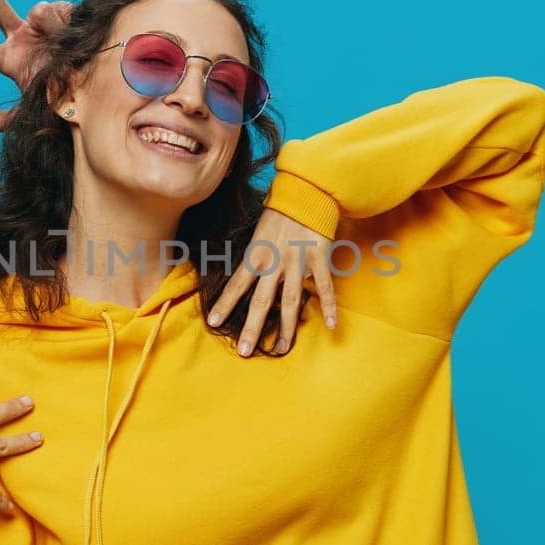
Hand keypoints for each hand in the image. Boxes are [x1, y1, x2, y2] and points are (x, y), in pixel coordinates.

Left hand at [0, 0, 73, 132]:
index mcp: (8, 59)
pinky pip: (61, 11)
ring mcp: (40, 25)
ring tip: (64, 46)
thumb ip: (2, 119)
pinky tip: (74, 35)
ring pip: (40, 12)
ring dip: (51, 26)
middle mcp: (20, 36)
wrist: (93, 90)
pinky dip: (68, 22)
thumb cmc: (59, 101)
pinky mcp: (63, 15)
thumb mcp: (28, 114)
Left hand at [206, 209, 338, 356]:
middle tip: (244, 351)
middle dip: (251, 328)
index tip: (213, 322)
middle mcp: (274, 263)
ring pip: (290, 301)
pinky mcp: (318, 259)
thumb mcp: (258, 235)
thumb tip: (247, 279)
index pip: (237, 284)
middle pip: (261, 301)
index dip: (224, 304)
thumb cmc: (279, 214)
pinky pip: (325, 287)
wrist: (305, 193)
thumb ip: (255, 259)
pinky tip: (331, 326)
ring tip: (281, 349)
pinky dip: (329, 306)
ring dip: (286, 328)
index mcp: (256, 255)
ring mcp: (297, 262)